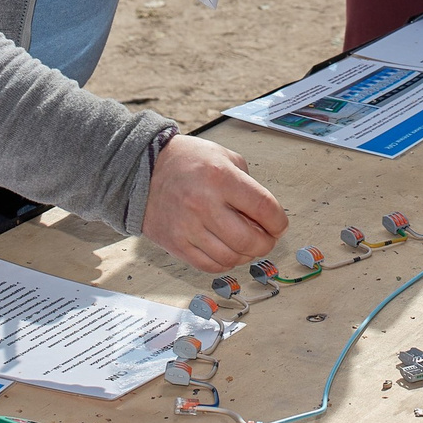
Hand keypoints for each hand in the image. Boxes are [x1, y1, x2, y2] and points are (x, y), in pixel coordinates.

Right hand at [141, 135, 287, 272]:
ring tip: (246, 245)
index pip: (264, 208)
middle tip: (267, 239)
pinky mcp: (175, 244)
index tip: (279, 225)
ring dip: (246, 255)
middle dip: (266, 243)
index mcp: (220, 177)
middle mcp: (203, 203)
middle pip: (249, 240)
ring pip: (231, 257)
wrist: (143, 169)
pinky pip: (209, 265)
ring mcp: (187, 226)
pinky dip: (225, 263)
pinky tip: (227, 252)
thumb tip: (266, 217)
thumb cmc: (188, 161)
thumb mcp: (224, 157)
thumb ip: (248, 184)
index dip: (278, 222)